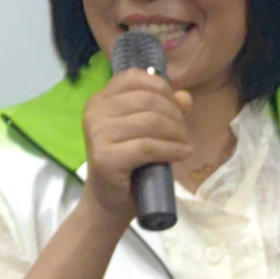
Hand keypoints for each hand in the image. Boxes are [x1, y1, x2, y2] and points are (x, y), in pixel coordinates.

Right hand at [78, 69, 193, 206]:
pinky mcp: (106, 158)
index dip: (162, 89)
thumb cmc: (128, 163)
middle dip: (174, 115)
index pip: (135, 77)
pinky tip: (182, 154)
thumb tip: (185, 97)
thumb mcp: (146, 130)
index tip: (175, 108)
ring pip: (150, 122)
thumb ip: (166, 109)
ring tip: (183, 144)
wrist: (109, 201)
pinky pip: (148, 147)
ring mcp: (98, 134)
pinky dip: (171, 149)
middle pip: (147, 100)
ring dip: (176, 133)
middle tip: (183, 132)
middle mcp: (95, 112)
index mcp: (100, 99)